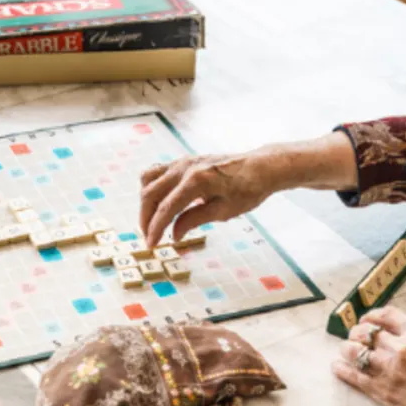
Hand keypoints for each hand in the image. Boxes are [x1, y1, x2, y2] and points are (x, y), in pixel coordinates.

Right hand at [139, 152, 275, 246]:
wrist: (260, 167)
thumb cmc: (247, 190)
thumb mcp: (224, 211)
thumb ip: (195, 220)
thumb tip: (174, 235)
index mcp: (196, 181)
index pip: (166, 208)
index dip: (155, 228)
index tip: (151, 244)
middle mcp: (184, 168)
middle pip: (151, 194)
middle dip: (146, 218)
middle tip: (149, 237)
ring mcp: (181, 162)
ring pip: (148, 180)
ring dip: (146, 202)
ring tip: (152, 220)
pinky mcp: (182, 161)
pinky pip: (156, 172)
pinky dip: (152, 189)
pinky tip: (159, 203)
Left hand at [333, 306, 405, 405]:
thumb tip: (390, 334)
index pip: (386, 315)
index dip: (371, 316)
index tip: (366, 320)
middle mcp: (400, 348)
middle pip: (364, 331)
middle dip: (356, 333)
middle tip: (356, 339)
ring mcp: (386, 368)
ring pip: (352, 350)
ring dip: (347, 349)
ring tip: (347, 352)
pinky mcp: (378, 389)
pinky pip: (351, 375)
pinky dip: (341, 369)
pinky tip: (337, 366)